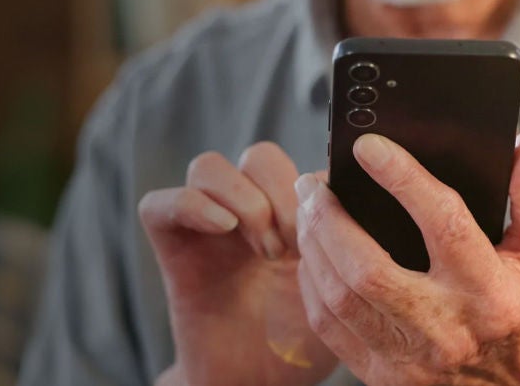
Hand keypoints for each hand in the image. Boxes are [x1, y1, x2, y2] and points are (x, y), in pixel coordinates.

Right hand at [139, 143, 337, 385]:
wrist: (259, 384)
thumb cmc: (302, 343)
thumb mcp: (340, 288)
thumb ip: (347, 242)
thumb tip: (359, 196)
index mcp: (288, 215)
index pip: (300, 162)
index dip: (315, 184)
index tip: (333, 222)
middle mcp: (246, 213)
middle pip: (257, 157)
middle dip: (282, 192)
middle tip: (297, 243)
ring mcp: (206, 229)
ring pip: (208, 167)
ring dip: (244, 200)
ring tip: (266, 250)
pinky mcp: (172, 249)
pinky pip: (159, 204)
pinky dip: (191, 206)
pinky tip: (223, 228)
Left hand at [293, 131, 519, 384]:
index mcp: (493, 295)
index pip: (444, 224)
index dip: (402, 178)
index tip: (369, 146)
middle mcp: (449, 330)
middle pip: (368, 267)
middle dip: (329, 217)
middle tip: (312, 181)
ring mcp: (412, 360)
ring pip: (339, 297)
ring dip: (313, 246)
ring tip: (307, 208)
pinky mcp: (383, 376)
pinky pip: (329, 326)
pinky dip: (313, 283)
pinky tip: (313, 253)